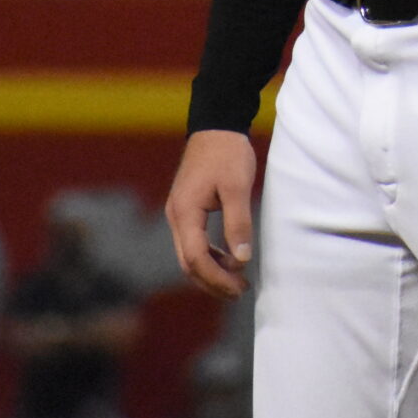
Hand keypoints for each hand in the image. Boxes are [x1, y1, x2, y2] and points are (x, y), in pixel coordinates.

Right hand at [164, 129, 257, 299]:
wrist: (216, 125)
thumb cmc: (227, 153)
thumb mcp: (237, 187)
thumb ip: (238, 224)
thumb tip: (241, 260)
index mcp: (185, 212)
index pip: (195, 258)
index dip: (216, 278)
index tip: (240, 286)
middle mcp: (176, 216)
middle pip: (188, 263)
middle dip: (213, 282)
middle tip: (240, 292)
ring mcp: (179, 213)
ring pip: (189, 255)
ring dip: (212, 272)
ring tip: (237, 282)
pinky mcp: (187, 210)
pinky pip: (194, 243)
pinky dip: (210, 257)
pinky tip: (229, 260)